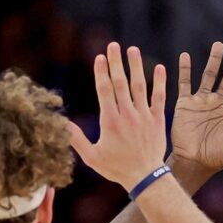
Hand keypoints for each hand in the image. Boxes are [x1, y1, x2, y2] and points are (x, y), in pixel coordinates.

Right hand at [67, 43, 168, 189]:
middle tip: (113, 45)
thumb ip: (77, 139)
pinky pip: (159, 97)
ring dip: (136, 66)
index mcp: (110, 121)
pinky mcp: (157, 120)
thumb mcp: (92, 157)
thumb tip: (63, 124)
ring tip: (133, 50)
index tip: (99, 57)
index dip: (101, 72)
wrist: (145, 177)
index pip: (104, 90)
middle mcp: (127, 114)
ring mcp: (144, 116)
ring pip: (140, 86)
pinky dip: (160, 82)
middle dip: (116, 62)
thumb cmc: (117, 168)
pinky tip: (160, 67)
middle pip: (120, 83)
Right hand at [169, 40, 222, 182]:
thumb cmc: (217, 156)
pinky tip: (185, 56)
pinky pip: (184, 83)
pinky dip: (184, 70)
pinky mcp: (185, 104)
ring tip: (219, 45)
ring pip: (209, 75)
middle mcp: (218, 103)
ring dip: (214, 60)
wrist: (193, 163)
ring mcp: (202, 102)